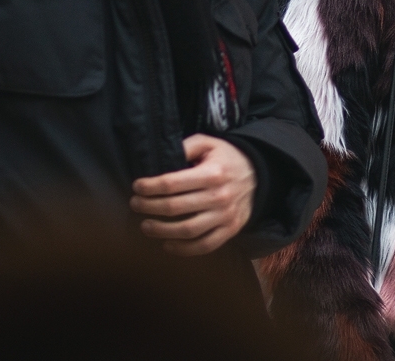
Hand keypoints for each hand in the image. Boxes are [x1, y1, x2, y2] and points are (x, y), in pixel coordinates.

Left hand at [130, 134, 255, 255]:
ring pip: (187, 230)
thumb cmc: (226, 158)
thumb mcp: (209, 143)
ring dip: (161, 231)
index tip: (137, 187)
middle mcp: (219, 196)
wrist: (259, 175)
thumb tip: (164, 156)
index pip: (172, 183)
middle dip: (149, 207)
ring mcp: (225, 216)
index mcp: (212, 173)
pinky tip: (167, 244)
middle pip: (175, 207)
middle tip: (135, 205)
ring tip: (146, 226)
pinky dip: (184, 250)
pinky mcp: (230, 230)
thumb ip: (187, 146)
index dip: (150, 187)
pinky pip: (204, 246)